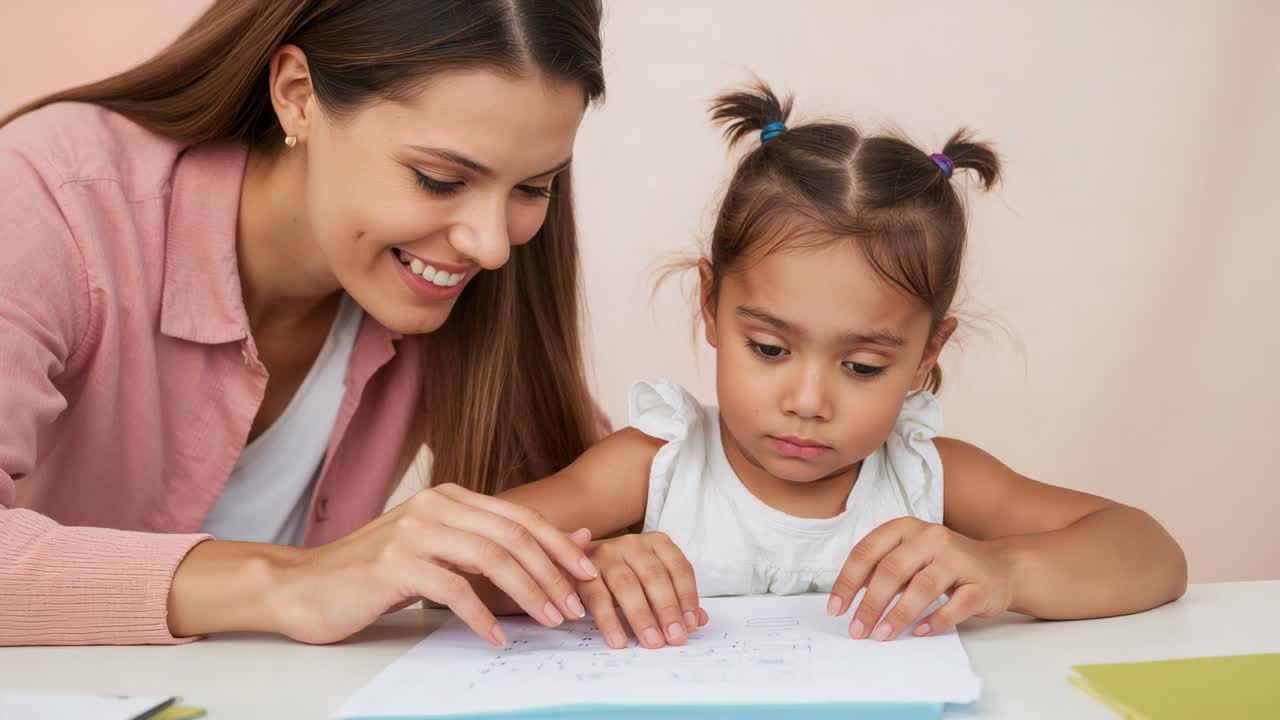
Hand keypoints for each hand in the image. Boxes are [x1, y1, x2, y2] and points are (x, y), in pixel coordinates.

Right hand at [269, 483, 598, 644]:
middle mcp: (434, 505)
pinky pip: (453, 588)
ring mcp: (413, 531)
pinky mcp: (394, 563)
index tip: (587, 574)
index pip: (519, 517)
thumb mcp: (438, 550)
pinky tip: (497, 637)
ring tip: (549, 620)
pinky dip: (481, 614)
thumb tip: (567, 540)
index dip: (559, 545)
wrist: (304, 586)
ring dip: (527, 592)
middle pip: (512, 535)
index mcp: (450, 497)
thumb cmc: (374, 574)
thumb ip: (493, 543)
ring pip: (490, 558)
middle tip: (575, 606)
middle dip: (551, 572)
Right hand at [576, 532, 708, 649]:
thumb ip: (676, 599)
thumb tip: (699, 621)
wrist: (578, 562)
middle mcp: (633, 544)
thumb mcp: (653, 583)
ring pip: (626, 585)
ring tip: (651, 642)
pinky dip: (608, 620)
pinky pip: (597, 596)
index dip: (687, 597)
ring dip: (641, 616)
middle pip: (654, 576)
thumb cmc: (626, 575)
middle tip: (674, 638)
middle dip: (666, 610)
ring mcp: (606, 554)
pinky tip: (618, 640)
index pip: (679, 568)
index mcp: (657, 543)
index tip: (690, 625)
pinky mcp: (583, 570)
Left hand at [827, 517, 1012, 640]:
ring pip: (922, 587)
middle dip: (870, 604)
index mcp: (906, 528)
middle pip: (892, 570)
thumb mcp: (910, 558)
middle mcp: (931, 537)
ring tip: (882, 635)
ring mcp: (958, 559)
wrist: (1000, 567)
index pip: (867, 551)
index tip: (836, 608)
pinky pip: (955, 605)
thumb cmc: (943, 565)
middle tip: (857, 630)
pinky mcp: (980, 583)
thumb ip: (882, 571)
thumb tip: (848, 602)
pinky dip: (934, 620)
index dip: (847, 581)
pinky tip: (918, 633)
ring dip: (898, 615)